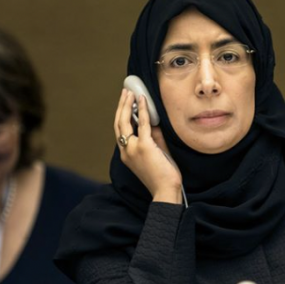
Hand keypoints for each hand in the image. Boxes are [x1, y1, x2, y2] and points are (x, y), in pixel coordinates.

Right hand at [115, 89, 181, 203]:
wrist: (165, 191)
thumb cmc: (163, 176)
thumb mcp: (156, 154)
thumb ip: (153, 138)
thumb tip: (153, 122)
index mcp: (126, 154)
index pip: (120, 131)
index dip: (121, 115)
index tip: (125, 103)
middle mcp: (126, 150)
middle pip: (118, 124)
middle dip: (121, 106)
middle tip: (125, 92)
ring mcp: (133, 149)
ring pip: (125, 122)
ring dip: (128, 105)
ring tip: (130, 93)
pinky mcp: (144, 147)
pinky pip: (142, 125)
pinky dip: (142, 111)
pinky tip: (143, 101)